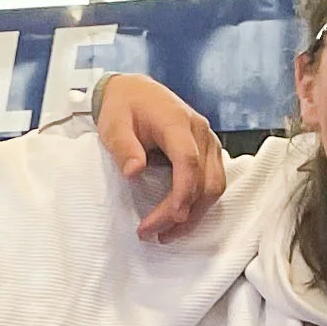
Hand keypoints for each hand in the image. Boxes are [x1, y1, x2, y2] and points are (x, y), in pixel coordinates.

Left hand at [96, 73, 227, 239]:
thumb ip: (124, 148)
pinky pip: (212, 182)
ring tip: (165, 233)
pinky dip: (198, 204)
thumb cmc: (123, 107)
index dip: (181, 193)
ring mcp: (208, 141)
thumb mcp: (113, 125)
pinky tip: (177, 218)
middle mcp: (200, 131)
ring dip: (193, 214)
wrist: (135, 91)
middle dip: (182, 213)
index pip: (189, 162)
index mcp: (177, 122)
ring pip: (214, 186)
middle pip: (205, 181)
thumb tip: (134, 172)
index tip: (167, 219)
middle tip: (153, 233)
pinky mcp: (208, 151)